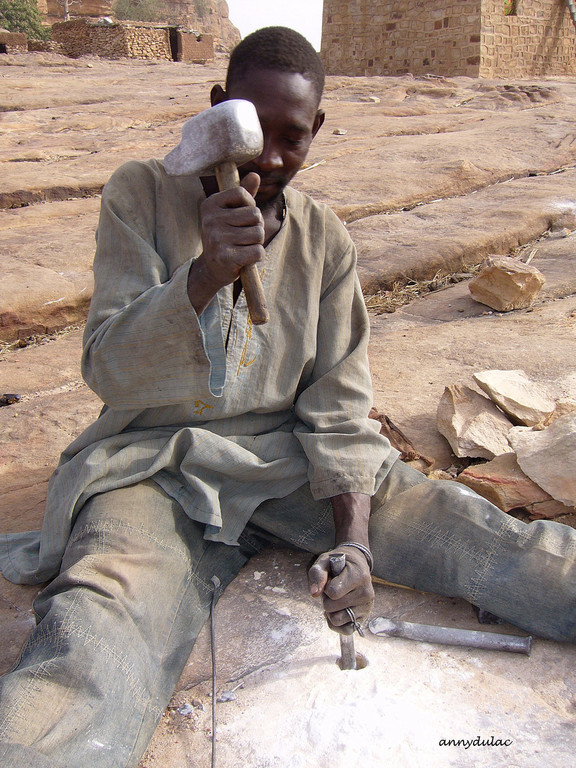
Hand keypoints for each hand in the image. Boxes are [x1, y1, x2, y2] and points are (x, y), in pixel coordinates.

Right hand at [188, 172, 264, 313]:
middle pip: (255, 215)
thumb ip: (243, 195)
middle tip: (244, 236)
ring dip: (257, 242)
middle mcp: (211, 220)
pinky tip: (244, 258)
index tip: (241, 217)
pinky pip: (257, 251)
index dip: (250, 206)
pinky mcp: (225, 257)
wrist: (212, 268)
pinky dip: (256, 256)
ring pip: (258, 234)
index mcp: (211, 204)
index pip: (242, 194)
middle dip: (256, 226)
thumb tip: (255, 175)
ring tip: (243, 246)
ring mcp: (217, 238)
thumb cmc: (225, 236)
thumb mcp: (231, 213)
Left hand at [308, 546, 373, 635]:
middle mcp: (366, 593)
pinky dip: (336, 624)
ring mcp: (366, 607)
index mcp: (359, 576)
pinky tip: (337, 611)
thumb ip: (317, 574)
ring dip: (331, 611)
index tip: (331, 579)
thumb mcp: (325, 560)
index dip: (326, 587)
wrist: (357, 565)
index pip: (333, 592)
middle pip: (332, 607)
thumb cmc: (339, 563)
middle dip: (327, 598)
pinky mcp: (364, 617)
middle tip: (333, 588)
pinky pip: (345, 630)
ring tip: (337, 599)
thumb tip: (314, 593)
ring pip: (337, 620)